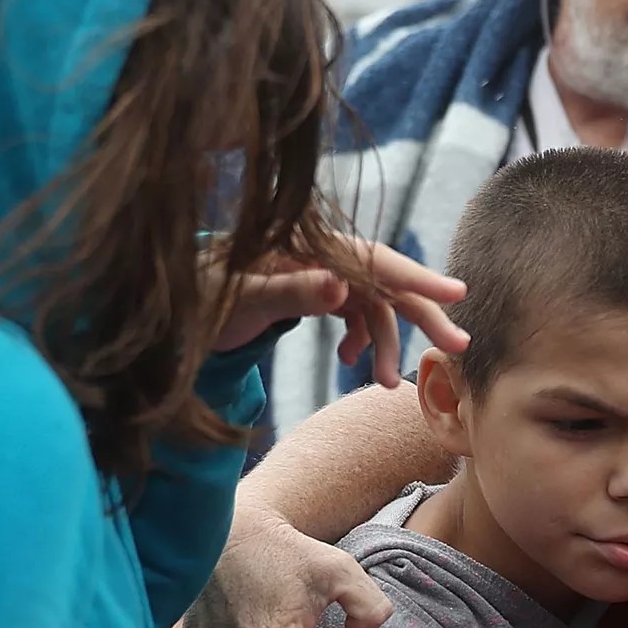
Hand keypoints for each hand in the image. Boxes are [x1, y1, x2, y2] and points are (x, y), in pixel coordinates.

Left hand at [211, 238, 471, 388]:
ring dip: (383, 343)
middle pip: (383, 280)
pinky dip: (360, 338)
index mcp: (305, 244)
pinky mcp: (314, 287)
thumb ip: (291, 291)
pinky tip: (349, 361)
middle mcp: (319, 253)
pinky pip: (353, 311)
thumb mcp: (240, 297)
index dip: (416, 277)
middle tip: (458, 349)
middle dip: (420, 316)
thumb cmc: (197, 296)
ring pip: (371, 304)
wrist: (170, 303)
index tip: (458, 293)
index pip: (371, 259)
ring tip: (384, 383)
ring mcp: (319, 270)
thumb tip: (342, 287)